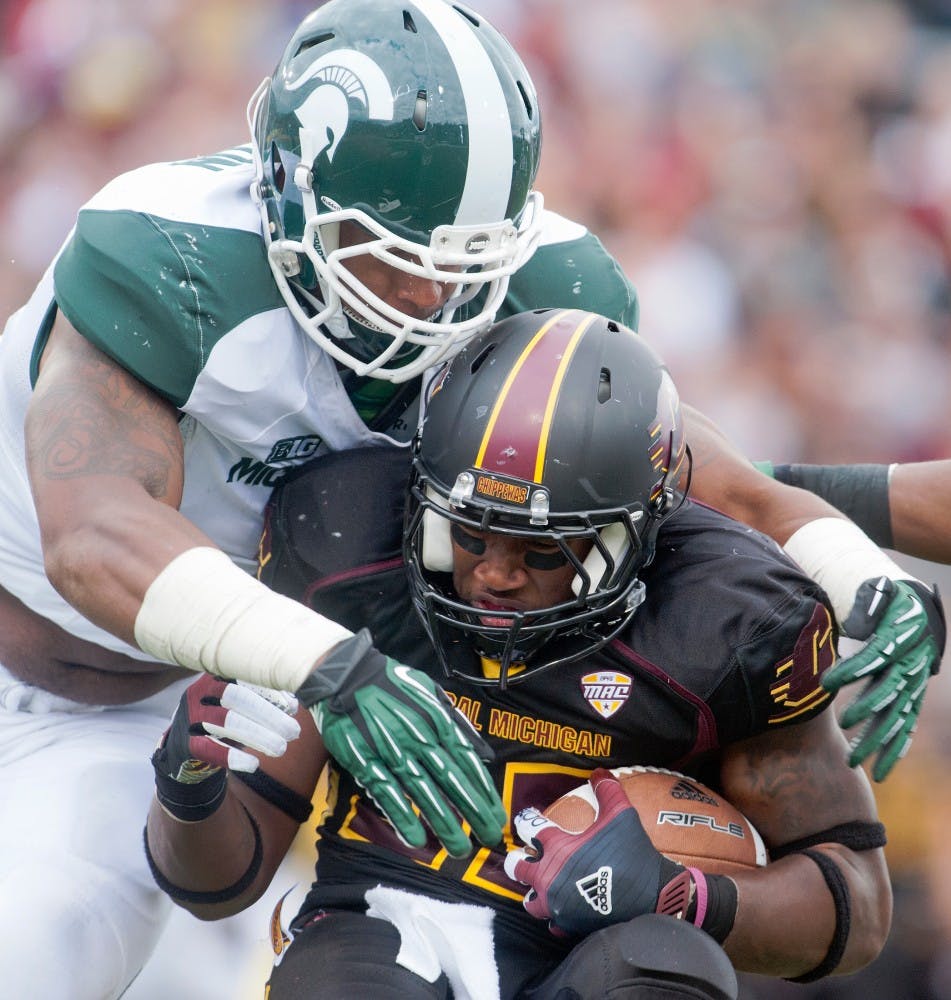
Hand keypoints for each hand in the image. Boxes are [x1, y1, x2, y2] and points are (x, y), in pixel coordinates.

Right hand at [152, 674, 300, 781]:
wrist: (186, 748)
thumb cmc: (225, 720)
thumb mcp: (243, 706)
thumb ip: (265, 701)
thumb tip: (294, 705)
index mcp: (218, 675)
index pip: (245, 676)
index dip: (271, 690)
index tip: (293, 708)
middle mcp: (201, 692)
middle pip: (236, 696)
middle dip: (268, 714)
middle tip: (293, 731)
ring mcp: (190, 717)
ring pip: (226, 721)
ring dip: (258, 735)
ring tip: (281, 748)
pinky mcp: (184, 744)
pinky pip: (209, 748)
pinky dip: (233, 756)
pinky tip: (254, 764)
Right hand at [297, 629, 505, 857]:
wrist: (345, 675)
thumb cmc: (392, 684)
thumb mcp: (431, 693)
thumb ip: (457, 722)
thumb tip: (483, 753)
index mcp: (436, 720)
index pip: (466, 761)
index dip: (483, 790)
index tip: (497, 814)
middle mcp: (418, 737)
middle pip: (450, 780)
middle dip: (472, 811)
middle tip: (488, 838)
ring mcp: (391, 751)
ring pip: (422, 791)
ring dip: (442, 822)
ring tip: (459, 848)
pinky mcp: (364, 760)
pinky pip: (387, 792)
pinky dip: (401, 816)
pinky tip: (416, 839)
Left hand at [504, 769, 687, 936]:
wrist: (652, 897)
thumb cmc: (632, 854)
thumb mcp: (621, 814)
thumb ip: (607, 790)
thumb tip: (599, 771)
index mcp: (557, 848)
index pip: (530, 829)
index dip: (527, 821)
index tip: (529, 818)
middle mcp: (549, 877)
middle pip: (519, 867)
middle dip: (520, 859)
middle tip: (526, 855)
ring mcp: (558, 905)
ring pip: (530, 901)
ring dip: (533, 891)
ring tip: (540, 884)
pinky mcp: (569, 924)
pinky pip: (551, 923)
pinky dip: (553, 916)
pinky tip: (561, 908)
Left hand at [824, 577, 945, 780]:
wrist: (915, 612)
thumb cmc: (885, 602)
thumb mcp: (876, 596)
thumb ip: (865, 607)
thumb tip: (854, 625)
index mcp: (899, 640)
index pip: (875, 657)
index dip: (853, 670)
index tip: (827, 681)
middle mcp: (910, 667)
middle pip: (890, 693)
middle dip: (867, 712)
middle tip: (843, 727)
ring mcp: (913, 686)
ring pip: (898, 718)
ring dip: (877, 741)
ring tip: (853, 762)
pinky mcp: (911, 699)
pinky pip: (906, 728)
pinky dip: (895, 750)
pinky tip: (881, 771)